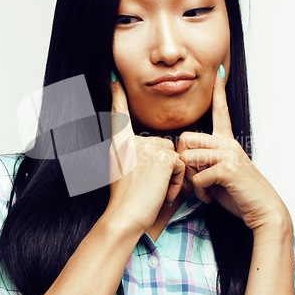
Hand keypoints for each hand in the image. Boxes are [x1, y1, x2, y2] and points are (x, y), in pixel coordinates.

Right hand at [106, 77, 185, 233]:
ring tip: (155, 191)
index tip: (114, 77)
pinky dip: (176, 181)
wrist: (125, 216)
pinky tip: (162, 192)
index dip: (117, 96)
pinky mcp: (164, 157)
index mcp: (120, 144)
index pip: (119, 115)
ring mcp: (148, 147)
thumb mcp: (122, 172)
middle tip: (149, 187)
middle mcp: (132, 141)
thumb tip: (147, 146)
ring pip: (172, 155)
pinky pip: (180, 165)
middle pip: (160, 144)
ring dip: (170, 175)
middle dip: (163, 167)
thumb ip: (133, 155)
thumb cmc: (125, 200)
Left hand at [177, 72, 290, 232]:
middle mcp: (228, 143)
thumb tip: (185, 162)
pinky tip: (209, 198)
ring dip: (191, 178)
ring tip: (204, 189)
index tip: (219, 73)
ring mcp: (229, 154)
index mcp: (227, 142)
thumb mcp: (218, 174)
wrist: (263, 210)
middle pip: (186, 138)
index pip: (221, 112)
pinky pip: (198, 177)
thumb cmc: (239, 193)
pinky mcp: (229, 169)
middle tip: (194, 176)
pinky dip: (199, 192)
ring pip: (189, 157)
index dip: (219, 93)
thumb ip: (203, 164)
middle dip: (183, 159)